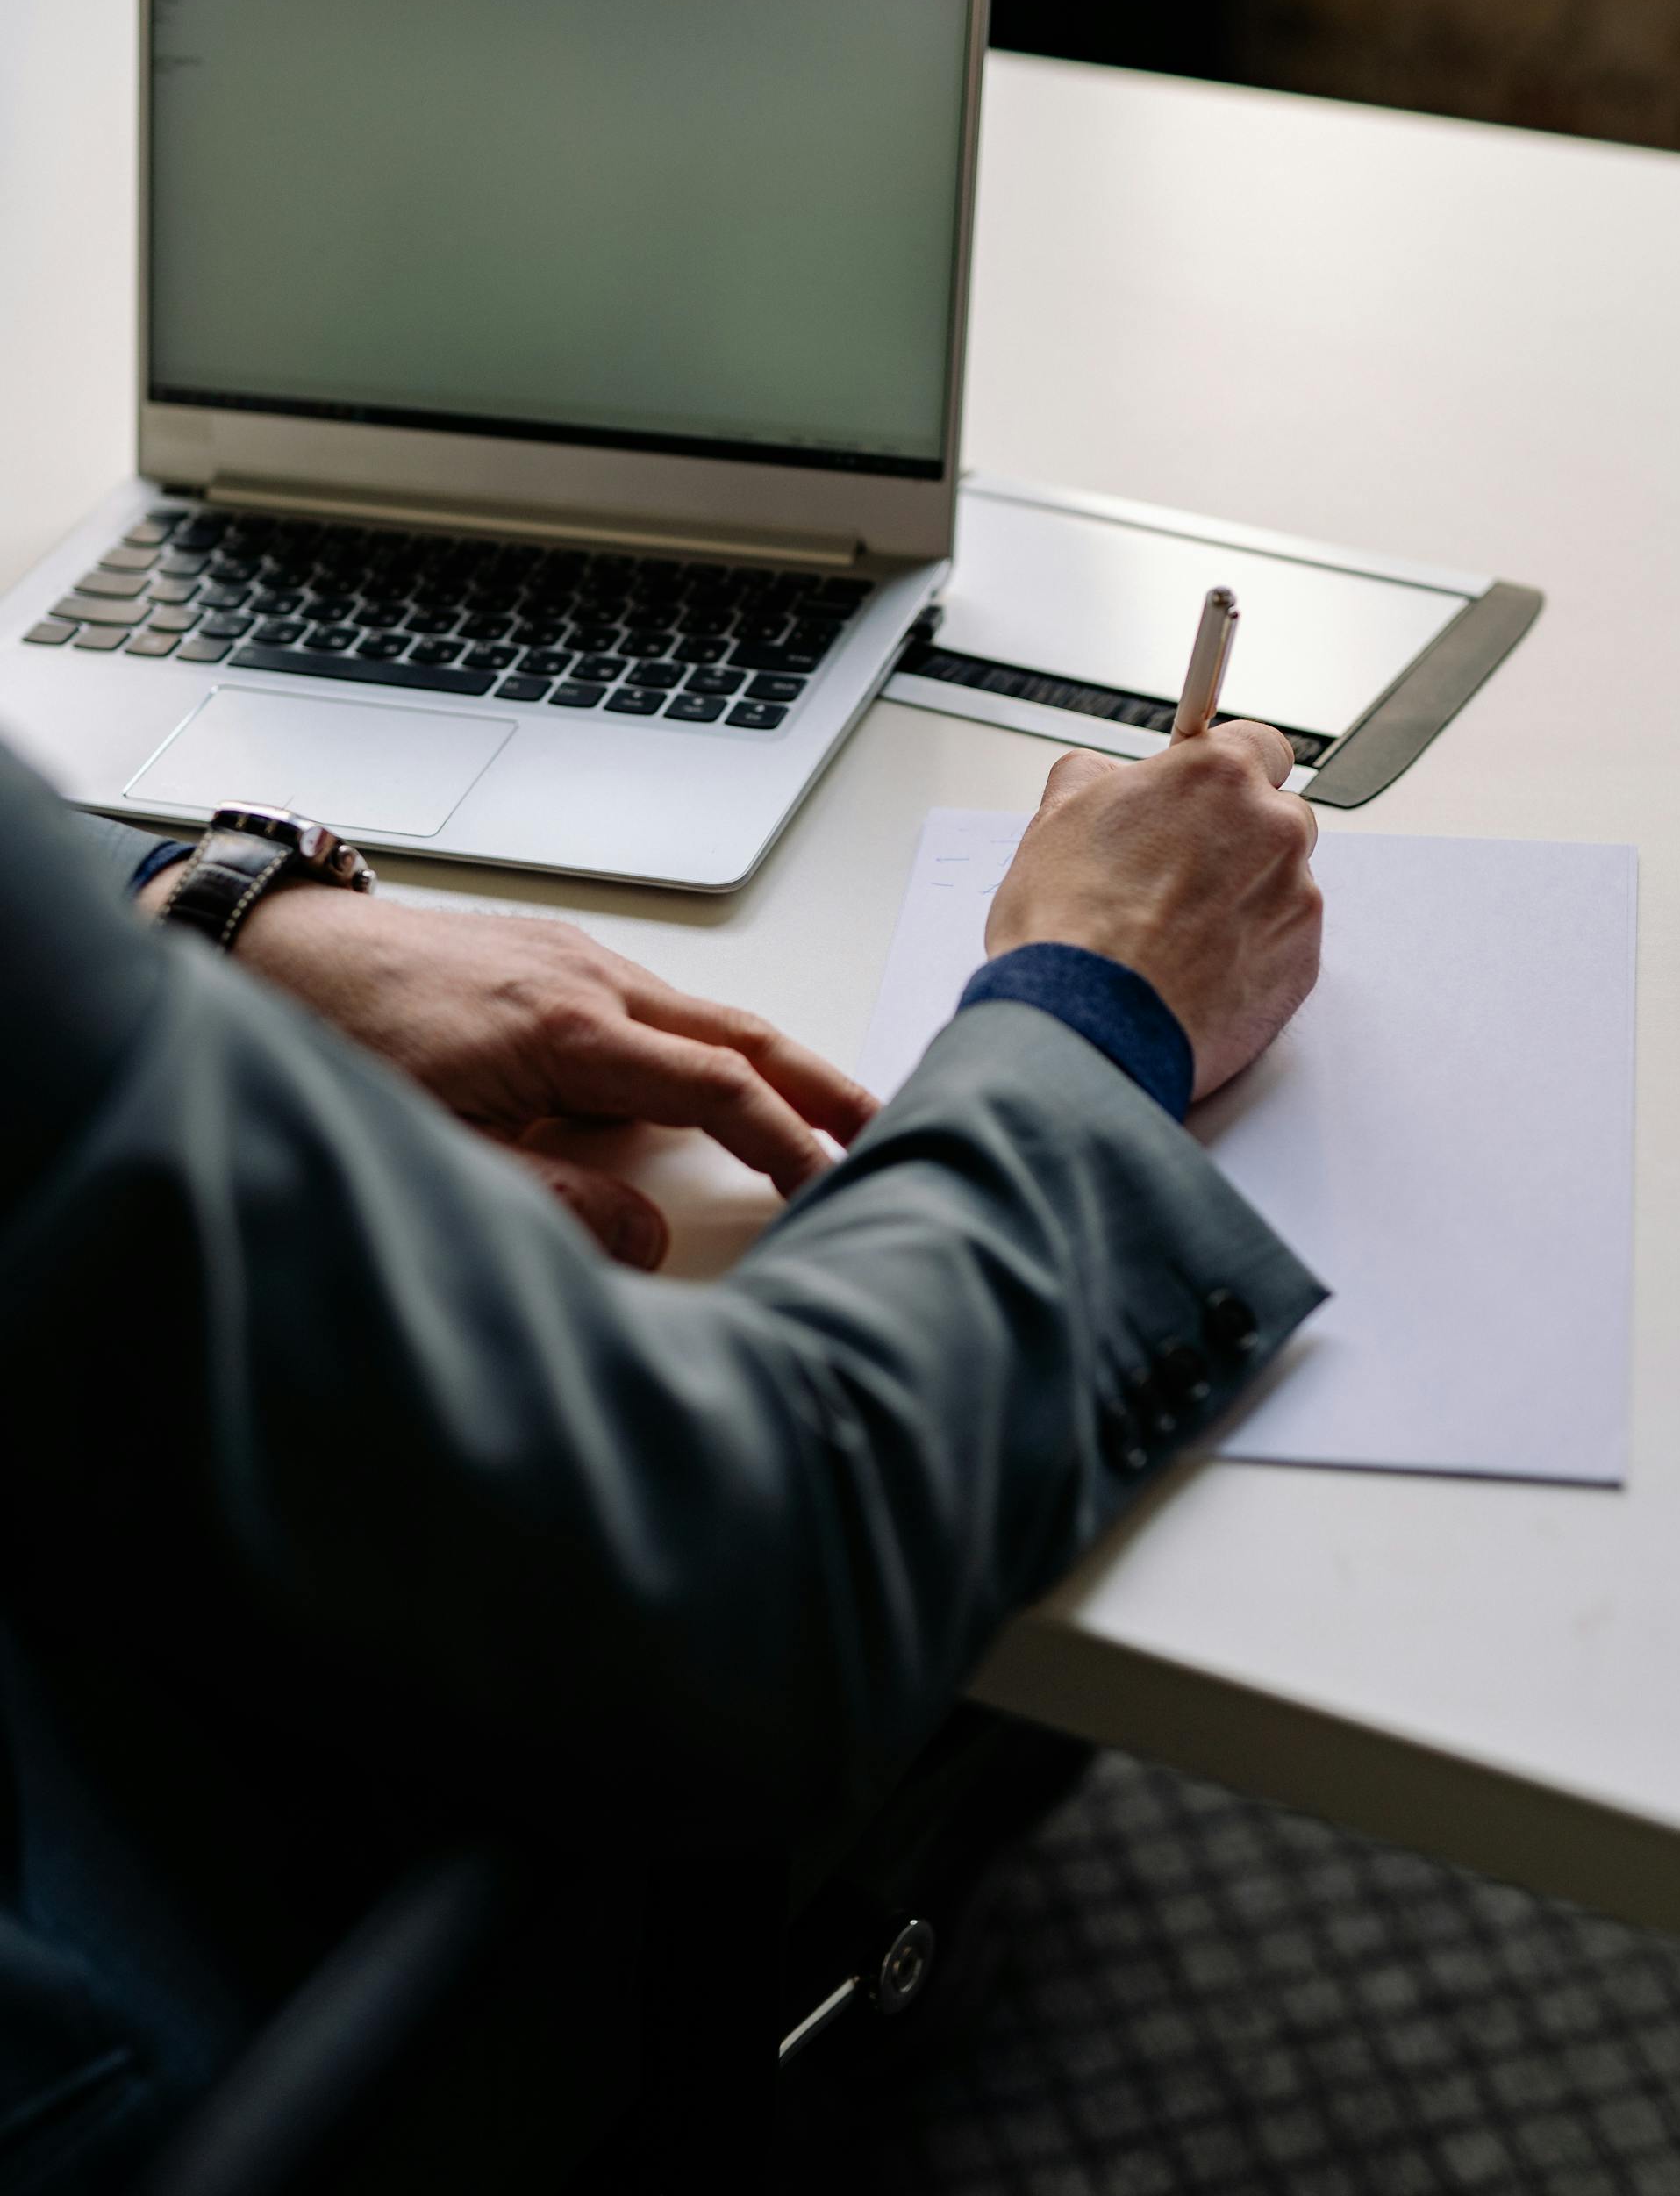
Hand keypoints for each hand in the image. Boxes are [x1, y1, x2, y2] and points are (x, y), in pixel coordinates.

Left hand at [141, 871, 876, 1265]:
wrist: (277, 953)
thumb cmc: (345, 1047)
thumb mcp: (444, 1153)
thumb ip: (554, 1203)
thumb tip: (649, 1242)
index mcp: (569, 1030)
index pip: (719, 1087)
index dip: (787, 1142)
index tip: (835, 1184)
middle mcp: (589, 978)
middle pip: (742, 1033)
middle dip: (822, 1085)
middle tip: (887, 1126)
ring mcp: (576, 957)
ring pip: (703, 1015)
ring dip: (770, 1062)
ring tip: (820, 1115)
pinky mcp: (553, 956)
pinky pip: (656, 1005)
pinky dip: (707, 1045)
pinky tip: (705, 1084)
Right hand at [984, 725, 1321, 1099]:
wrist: (1089, 1027)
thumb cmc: (1070, 931)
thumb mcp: (1055, 821)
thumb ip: (1091, 778)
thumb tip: (1097, 775)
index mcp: (1217, 776)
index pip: (1260, 745)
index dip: (1227, 775)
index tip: (1206, 796)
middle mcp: (1272, 828)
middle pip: (1277, 815)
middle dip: (1237, 839)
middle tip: (1176, 875)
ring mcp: (1296, 897)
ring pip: (1282, 881)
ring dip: (1243, 897)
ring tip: (1177, 935)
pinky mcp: (1303, 962)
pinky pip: (1286, 942)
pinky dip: (1251, 951)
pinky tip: (1196, 969)